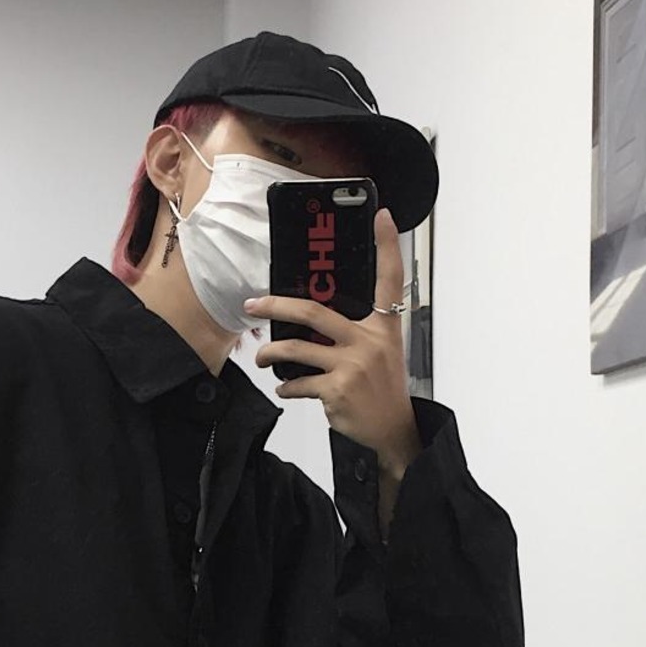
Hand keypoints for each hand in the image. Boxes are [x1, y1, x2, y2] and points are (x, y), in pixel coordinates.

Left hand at [245, 209, 419, 492]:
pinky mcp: (337, 390)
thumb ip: (354, 333)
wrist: (393, 431)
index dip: (388, 246)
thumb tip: (311, 322)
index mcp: (383, 327)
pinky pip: (299, 383)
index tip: (382, 215)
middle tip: (252, 305)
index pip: (390, 280)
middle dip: (275, 307)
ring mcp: (353, 365)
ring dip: (270, 354)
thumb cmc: (382, 389)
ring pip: (296, 350)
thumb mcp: (381, 353)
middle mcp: (369, 341)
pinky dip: (287, 388)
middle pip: (313, 312)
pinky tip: (285, 389)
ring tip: (261, 358)